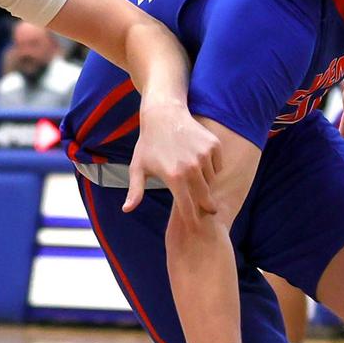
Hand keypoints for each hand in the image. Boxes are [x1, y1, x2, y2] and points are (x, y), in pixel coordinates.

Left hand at [125, 105, 220, 222]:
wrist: (163, 114)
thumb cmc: (148, 144)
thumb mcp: (138, 167)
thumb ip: (135, 191)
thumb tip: (126, 210)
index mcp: (174, 177)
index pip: (187, 207)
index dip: (192, 219)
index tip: (195, 228)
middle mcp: (192, 168)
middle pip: (204, 197)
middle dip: (207, 207)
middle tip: (211, 212)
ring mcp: (204, 156)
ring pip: (211, 180)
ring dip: (207, 184)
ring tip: (199, 182)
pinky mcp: (213, 146)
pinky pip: (217, 166)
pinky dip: (212, 168)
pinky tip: (202, 164)